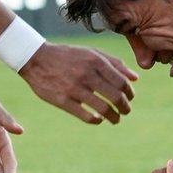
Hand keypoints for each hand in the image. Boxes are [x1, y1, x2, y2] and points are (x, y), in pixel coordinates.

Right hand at [20, 43, 135, 124]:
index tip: (130, 98)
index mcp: (96, 62)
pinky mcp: (63, 101)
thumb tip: (136, 78)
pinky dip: (96, 120)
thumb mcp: (92, 52)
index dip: (129, 93)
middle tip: (126, 111)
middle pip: (115, 97)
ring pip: (103, 109)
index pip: (121, 82)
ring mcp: (74, 89)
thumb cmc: (68, 55)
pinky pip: (86, 116)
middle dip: (125, 107)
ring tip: (116, 119)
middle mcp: (87, 75)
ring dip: (114, 117)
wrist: (36, 59)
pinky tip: (99, 119)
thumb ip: (115, 63)